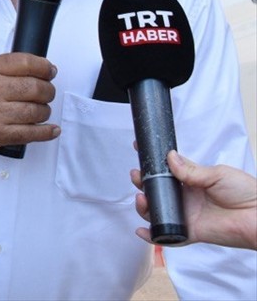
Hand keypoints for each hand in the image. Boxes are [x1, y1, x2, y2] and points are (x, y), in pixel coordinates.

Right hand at [0, 53, 58, 162]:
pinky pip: (31, 133)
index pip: (25, 63)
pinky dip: (46, 132)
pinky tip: (50, 129)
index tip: (49, 71)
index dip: (44, 67)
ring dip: (44, 111)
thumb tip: (43, 69)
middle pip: (35, 87)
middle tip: (46, 92)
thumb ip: (8, 68)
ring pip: (37, 111)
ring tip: (39, 110)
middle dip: (48, 90)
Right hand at [133, 150, 256, 250]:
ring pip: (157, 211)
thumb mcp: (218, 174)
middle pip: (156, 190)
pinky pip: (168, 236)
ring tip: (141, 199)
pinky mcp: (190, 232)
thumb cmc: (247, 192)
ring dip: (144, 206)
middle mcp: (186, 198)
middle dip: (142, 182)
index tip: (139, 148)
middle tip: (137, 176)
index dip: (152, 161)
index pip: (167, 169)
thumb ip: (192, 170)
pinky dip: (153, 235)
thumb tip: (170, 158)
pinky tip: (142, 230)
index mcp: (193, 180)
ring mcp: (186, 215)